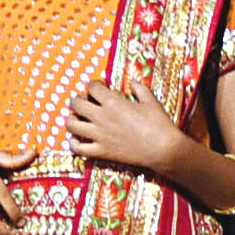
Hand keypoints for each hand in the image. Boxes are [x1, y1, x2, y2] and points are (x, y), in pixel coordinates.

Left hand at [65, 81, 188, 177]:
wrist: (163, 149)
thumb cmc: (158, 123)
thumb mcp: (150, 100)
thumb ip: (139, 88)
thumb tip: (133, 82)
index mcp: (113, 102)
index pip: (92, 87)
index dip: (94, 84)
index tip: (100, 87)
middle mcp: (102, 118)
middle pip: (76, 104)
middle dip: (78, 99)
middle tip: (84, 101)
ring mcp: (99, 136)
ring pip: (72, 125)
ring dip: (71, 119)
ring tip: (77, 118)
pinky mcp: (102, 152)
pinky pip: (78, 149)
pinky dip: (73, 143)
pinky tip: (76, 139)